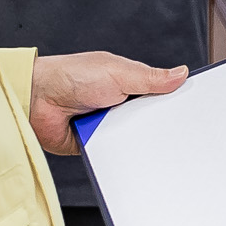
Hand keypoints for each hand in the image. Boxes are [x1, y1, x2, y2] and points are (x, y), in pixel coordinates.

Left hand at [30, 51, 184, 153]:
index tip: (188, 109)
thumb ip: (151, 77)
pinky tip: (118, 147)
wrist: (38, 99)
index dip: (171, 102)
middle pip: (148, 120)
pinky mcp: (94, 143)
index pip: (158, 95)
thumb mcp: (119, 72)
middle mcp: (118, 105)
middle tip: (163, 126)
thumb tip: (180, 73)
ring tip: (134, 133)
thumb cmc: (72, 76)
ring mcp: (106, 125)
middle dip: (154, 123)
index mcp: (127, 83)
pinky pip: (113, 153)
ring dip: (132, 138)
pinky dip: (116, 151)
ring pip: (132, 138)